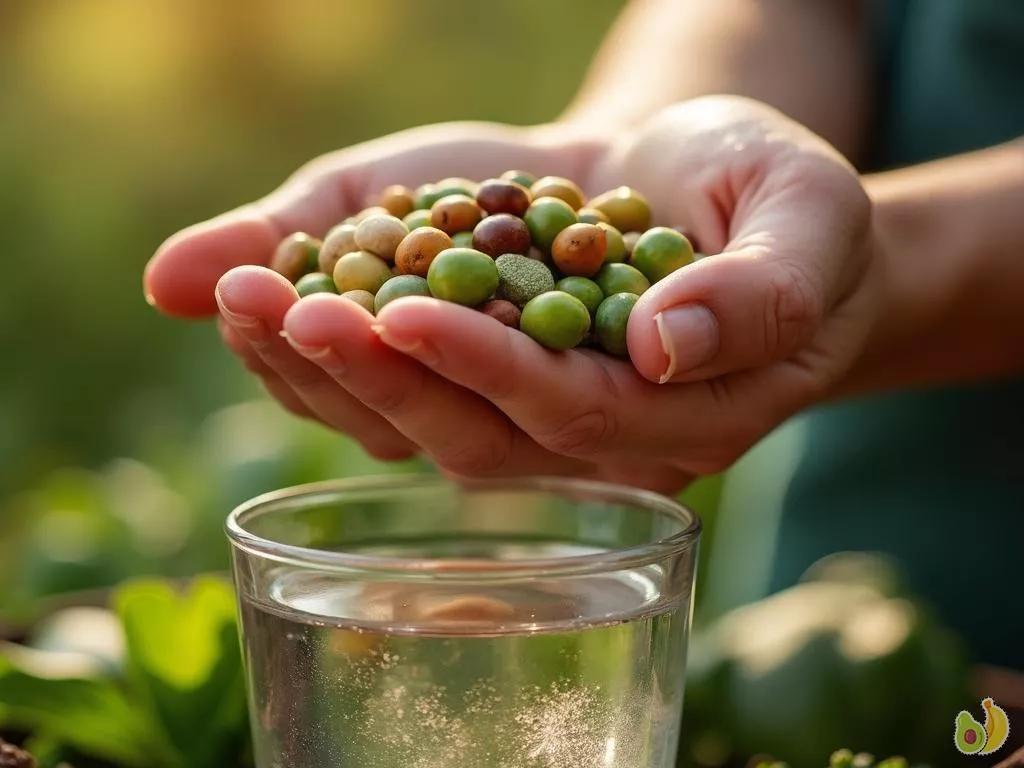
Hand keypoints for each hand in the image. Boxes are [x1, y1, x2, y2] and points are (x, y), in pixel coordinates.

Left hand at [144, 96, 880, 494]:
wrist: (711, 196)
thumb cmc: (775, 204)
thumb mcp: (804, 217)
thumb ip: (757, 288)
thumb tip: (660, 344)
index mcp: (682, 415)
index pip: (577, 411)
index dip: (491, 369)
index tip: (405, 315)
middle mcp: (594, 441)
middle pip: (474, 438)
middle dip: (375, 377)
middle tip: (277, 308)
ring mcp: (527, 420)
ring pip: (414, 426)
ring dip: (320, 369)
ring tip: (236, 293)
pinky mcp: (474, 384)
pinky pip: (388, 389)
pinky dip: (315, 351)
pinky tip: (248, 293)